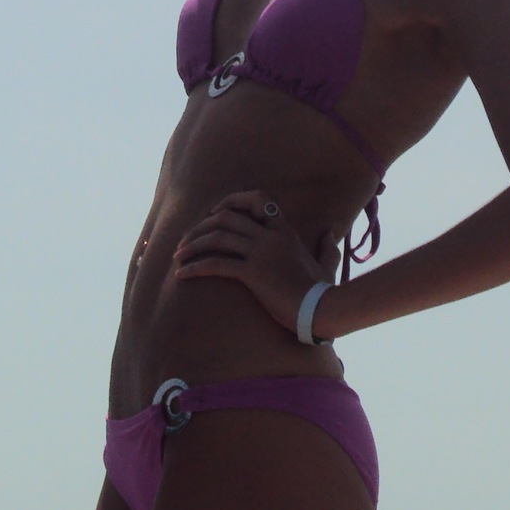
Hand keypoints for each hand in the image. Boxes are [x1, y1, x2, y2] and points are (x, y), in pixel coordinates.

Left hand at [173, 190, 329, 336]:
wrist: (320, 310)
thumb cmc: (322, 291)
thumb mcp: (327, 264)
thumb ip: (328, 247)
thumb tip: (331, 233)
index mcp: (285, 231)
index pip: (257, 199)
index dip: (231, 201)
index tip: (214, 212)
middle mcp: (270, 236)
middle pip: (226, 218)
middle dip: (200, 227)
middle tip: (186, 241)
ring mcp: (261, 253)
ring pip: (217, 238)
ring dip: (192, 246)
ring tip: (178, 257)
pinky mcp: (253, 273)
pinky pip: (216, 264)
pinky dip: (194, 267)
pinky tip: (182, 275)